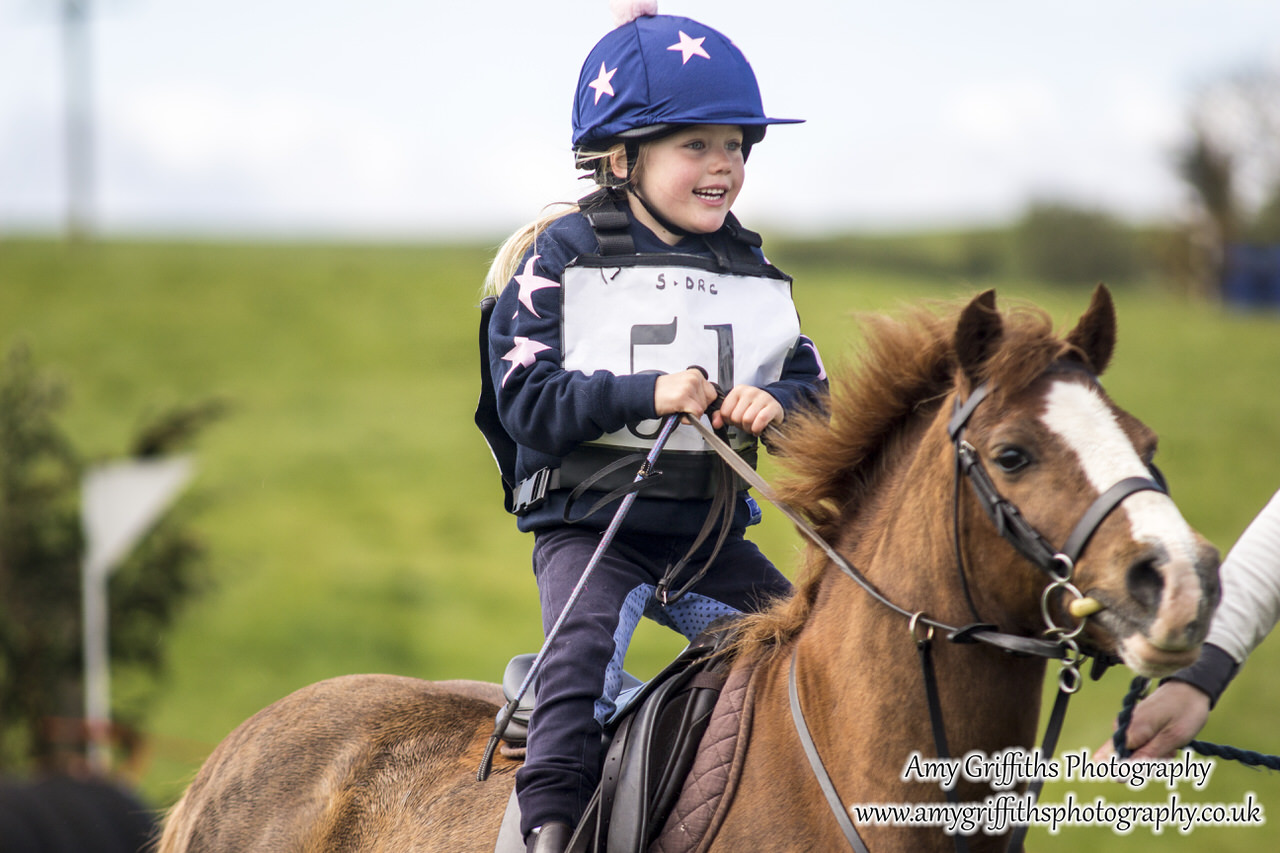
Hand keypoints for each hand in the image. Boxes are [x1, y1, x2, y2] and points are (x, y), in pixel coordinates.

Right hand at [654, 368, 716, 417]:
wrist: (646, 393)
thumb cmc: (663, 392)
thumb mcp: (684, 386)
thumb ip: (698, 391)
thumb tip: (708, 403)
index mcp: (695, 374)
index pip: (712, 393)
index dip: (703, 402)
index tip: (692, 403)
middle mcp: (694, 379)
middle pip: (708, 402)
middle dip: (697, 408)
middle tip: (682, 404)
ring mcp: (689, 387)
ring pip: (702, 409)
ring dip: (690, 413)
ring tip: (678, 406)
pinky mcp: (683, 397)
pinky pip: (696, 414)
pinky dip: (688, 418)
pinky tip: (678, 412)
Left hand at [712, 386, 782, 435]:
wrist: (773, 406)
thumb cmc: (753, 409)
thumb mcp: (736, 409)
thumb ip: (722, 415)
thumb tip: (716, 424)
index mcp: (738, 391)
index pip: (725, 411)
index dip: (729, 421)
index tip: (735, 420)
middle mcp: (749, 392)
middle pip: (736, 417)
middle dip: (740, 425)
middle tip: (745, 424)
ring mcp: (762, 398)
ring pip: (747, 419)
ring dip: (749, 428)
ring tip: (752, 426)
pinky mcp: (773, 406)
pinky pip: (761, 419)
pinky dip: (757, 429)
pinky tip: (758, 429)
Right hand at [1093, 680, 1210, 759]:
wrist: (1191, 688)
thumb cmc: (1184, 712)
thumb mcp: (1171, 739)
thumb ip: (1145, 758)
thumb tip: (1118, 776)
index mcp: (1130, 731)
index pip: (1114, 761)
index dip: (1135, 770)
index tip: (1155, 766)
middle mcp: (1122, 727)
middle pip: (1125, 760)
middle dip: (1147, 764)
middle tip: (1169, 756)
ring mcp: (1128, 725)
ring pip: (1134, 754)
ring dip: (1153, 757)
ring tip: (1171, 747)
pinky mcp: (1134, 725)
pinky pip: (1138, 745)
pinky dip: (1154, 748)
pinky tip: (1167, 743)